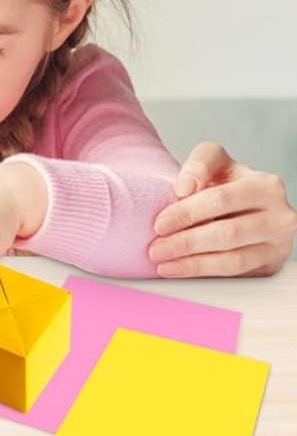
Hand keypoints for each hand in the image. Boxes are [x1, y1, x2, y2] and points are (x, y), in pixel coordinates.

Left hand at [149, 141, 296, 276]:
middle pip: (227, 234)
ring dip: (192, 264)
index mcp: (266, 186)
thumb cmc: (227, 179)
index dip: (186, 213)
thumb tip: (184, 189)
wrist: (248, 202)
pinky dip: (205, 274)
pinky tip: (182, 270)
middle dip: (185, 243)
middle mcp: (279, 216)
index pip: (220, 200)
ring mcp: (279, 244)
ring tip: (163, 263)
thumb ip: (199, 165)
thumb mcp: (215, 161)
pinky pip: (236, 275)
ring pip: (233, 260)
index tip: (159, 224)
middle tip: (156, 249)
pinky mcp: (271, 265)